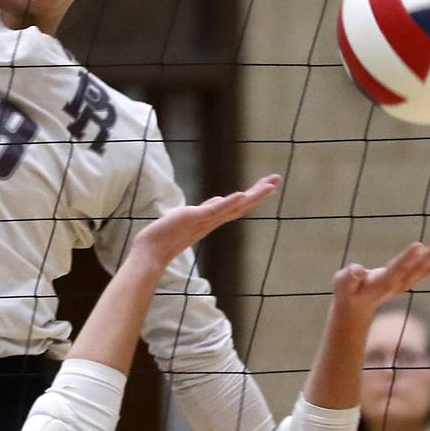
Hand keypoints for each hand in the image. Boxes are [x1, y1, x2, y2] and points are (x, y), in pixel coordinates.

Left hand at [132, 175, 281, 269]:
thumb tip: (219, 199)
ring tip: (269, 185)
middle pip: (242, 205)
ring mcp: (205, 221)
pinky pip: (213, 211)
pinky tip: (239, 194)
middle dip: (260, 192)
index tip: (270, 184)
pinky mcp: (193, 218)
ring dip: (252, 196)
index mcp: (213, 219)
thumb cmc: (169, 235)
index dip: (255, 195)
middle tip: (277, 178)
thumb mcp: (191, 217)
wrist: (152, 252)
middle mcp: (213, 221)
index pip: (239, 205)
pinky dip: (227, 203)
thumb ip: (207, 209)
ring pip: (234, 207)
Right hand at [332, 236, 429, 315]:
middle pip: (419, 269)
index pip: (397, 269)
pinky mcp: (411, 278)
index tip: (419, 247)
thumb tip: (356, 270)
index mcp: (382, 283)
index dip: (408, 259)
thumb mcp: (343, 284)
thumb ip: (348, 278)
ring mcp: (407, 282)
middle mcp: (399, 283)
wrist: (357, 307)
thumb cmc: (348, 291)